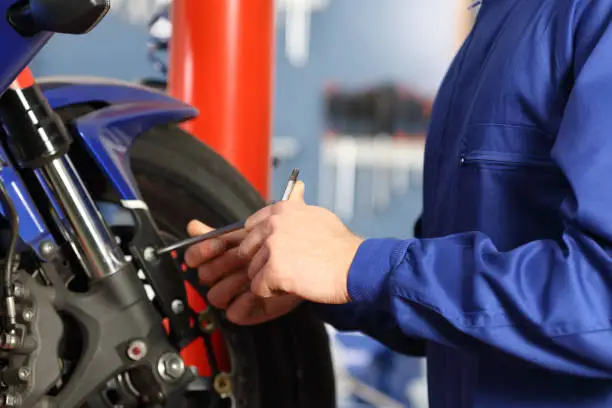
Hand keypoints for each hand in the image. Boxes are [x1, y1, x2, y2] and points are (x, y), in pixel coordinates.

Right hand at [184, 220, 301, 325]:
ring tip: (249, 274)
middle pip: (204, 274)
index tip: (220, 244)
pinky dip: (241, 304)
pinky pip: (233, 313)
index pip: (195, 256)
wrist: (310, 261)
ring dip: (230, 283)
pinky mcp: (249, 310)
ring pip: (215, 295)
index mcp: (222, 255)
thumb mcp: (263, 227)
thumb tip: (196, 224)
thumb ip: (235, 224)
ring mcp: (235, 294)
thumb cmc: (285, 244)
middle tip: (240, 257)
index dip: (201, 250)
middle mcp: (225, 275)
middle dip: (220, 265)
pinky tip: (255, 292)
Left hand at [239, 181, 362, 303]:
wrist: (355, 266)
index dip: (260, 244)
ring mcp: (272, 247)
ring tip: (296, 276)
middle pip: (247, 251)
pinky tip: (294, 285)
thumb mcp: (317, 213)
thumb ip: (298, 204)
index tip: (278, 252)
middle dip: (263, 263)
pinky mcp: (273, 270)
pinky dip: (273, 293)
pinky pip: (258, 288)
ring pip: (252, 272)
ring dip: (270, 279)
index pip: (250, 227)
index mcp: (281, 210)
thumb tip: (297, 186)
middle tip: (290, 267)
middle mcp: (273, 224)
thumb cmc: (340, 245)